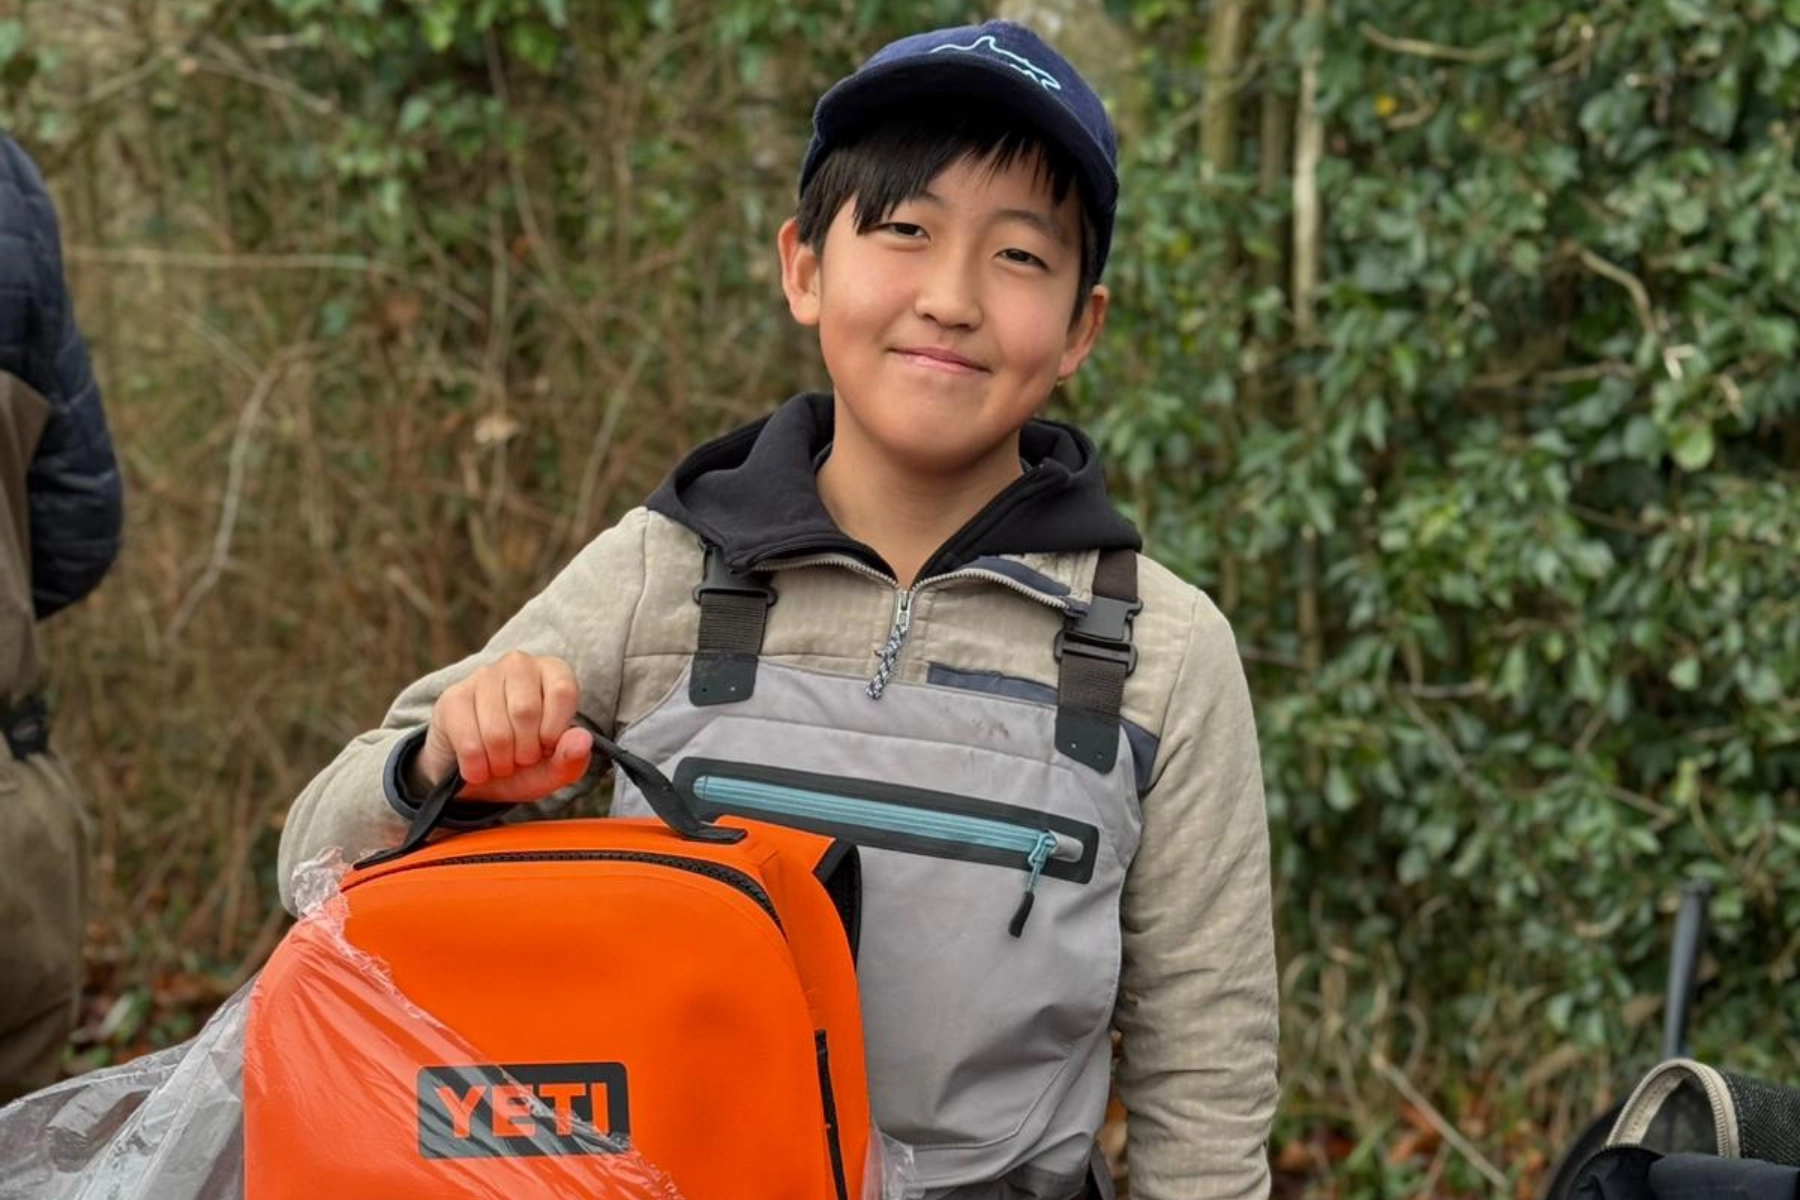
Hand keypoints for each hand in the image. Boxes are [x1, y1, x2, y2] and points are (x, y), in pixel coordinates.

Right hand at [414, 651, 592, 802]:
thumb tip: (583, 740)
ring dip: (500, 762)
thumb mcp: (555, 768)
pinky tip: (478, 768)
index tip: (546, 747)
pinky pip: (469, 743)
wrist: (476, 775)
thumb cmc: (523, 764)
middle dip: (525, 751)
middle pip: (526, 711)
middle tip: (520, 759)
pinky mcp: (453, 698)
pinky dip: (477, 768)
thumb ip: (573, 757)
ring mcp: (482, 677)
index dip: (555, 731)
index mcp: (553, 672)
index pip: (563, 691)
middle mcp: (518, 664)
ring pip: (496, 731)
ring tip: (500, 763)